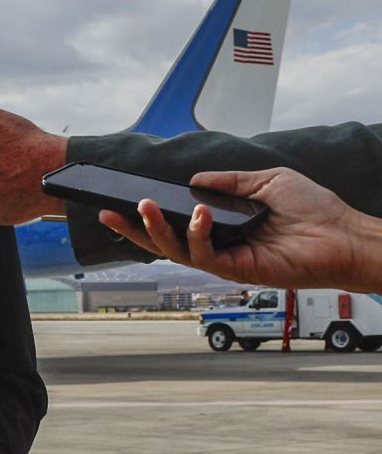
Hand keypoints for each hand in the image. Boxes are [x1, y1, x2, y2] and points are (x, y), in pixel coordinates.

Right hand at [99, 167, 381, 292]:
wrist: (345, 234)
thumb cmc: (314, 209)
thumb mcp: (265, 181)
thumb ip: (228, 181)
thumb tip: (193, 180)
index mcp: (223, 225)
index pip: (176, 221)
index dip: (147, 216)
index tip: (120, 202)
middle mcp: (221, 246)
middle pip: (164, 241)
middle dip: (133, 229)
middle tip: (108, 213)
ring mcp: (228, 261)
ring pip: (177, 251)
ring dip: (157, 230)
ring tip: (145, 206)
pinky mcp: (240, 272)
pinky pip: (206, 255)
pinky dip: (197, 234)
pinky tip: (200, 213)